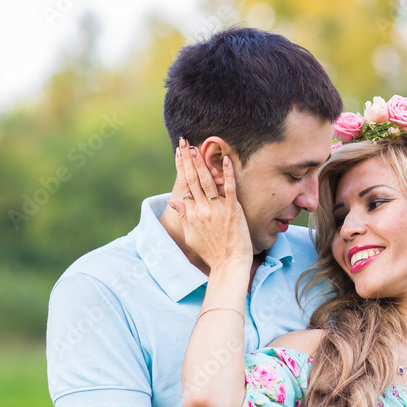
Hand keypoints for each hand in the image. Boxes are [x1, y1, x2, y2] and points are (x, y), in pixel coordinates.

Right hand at [168, 140, 252, 269]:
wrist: (229, 264)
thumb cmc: (211, 253)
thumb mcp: (191, 236)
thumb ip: (183, 217)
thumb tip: (173, 201)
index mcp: (192, 214)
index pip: (184, 186)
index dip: (180, 168)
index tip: (178, 153)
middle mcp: (202, 209)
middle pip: (193, 179)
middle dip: (187, 159)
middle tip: (183, 142)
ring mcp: (217, 209)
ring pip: (207, 181)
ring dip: (201, 162)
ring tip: (196, 147)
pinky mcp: (233, 210)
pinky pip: (229, 188)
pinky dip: (227, 173)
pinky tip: (225, 159)